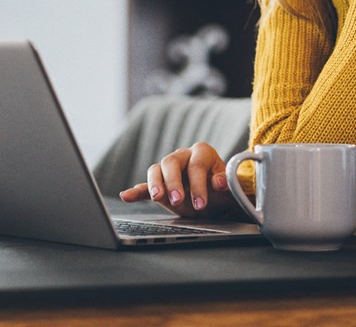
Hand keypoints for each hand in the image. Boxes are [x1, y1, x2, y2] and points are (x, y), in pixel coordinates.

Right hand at [118, 142, 239, 218]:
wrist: (216, 199)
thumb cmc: (222, 191)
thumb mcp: (229, 188)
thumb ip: (226, 184)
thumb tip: (219, 182)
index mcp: (201, 152)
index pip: (196, 164)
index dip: (198, 184)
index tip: (201, 203)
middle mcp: (182, 156)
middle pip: (171, 162)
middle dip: (173, 182)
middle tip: (177, 200)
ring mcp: (168, 170)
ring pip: (156, 170)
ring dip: (155, 184)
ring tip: (157, 197)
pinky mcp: (160, 184)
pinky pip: (145, 185)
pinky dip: (136, 191)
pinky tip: (126, 196)